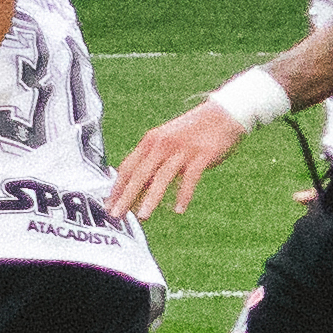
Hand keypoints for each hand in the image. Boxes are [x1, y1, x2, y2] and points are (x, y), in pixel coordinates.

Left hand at [110, 98, 251, 218]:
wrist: (224, 115)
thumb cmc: (194, 133)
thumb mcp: (169, 143)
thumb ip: (154, 162)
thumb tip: (139, 190)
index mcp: (151, 141)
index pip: (128, 166)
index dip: (117, 187)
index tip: (108, 205)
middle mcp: (163, 144)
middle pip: (141, 173)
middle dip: (126, 196)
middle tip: (116, 215)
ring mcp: (182, 149)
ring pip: (162, 177)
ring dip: (151, 199)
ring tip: (143, 217)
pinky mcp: (202, 155)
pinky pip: (190, 177)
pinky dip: (183, 194)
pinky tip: (179, 210)